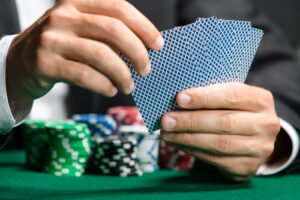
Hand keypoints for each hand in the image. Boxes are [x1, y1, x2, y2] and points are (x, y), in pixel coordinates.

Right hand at [6, 0, 162, 102]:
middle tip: (146, 69)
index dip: (144, 27)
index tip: (158, 45)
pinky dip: (104, 85)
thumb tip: (145, 48)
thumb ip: (108, 32)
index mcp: (77, 2)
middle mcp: (64, 16)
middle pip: (114, 30)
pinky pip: (85, 75)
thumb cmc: (62, 46)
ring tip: (129, 85)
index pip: (119, 8)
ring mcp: (52, 39)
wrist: (21, 62)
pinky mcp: (45, 63)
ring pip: (101, 55)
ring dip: (123, 74)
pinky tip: (111, 89)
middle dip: (137, 53)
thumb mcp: (81, 29)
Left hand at [161, 83, 280, 181]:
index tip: (180, 98)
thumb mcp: (230, 99)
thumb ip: (211, 96)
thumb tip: (177, 100)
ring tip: (168, 133)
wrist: (254, 139)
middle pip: (224, 122)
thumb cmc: (234, 112)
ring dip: (188, 138)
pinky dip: (193, 151)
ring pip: (219, 144)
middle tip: (167, 120)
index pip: (232, 95)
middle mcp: (266, 124)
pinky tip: (179, 144)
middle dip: (191, 121)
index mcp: (261, 100)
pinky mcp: (248, 166)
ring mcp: (260, 148)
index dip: (204, 97)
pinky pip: (216, 160)